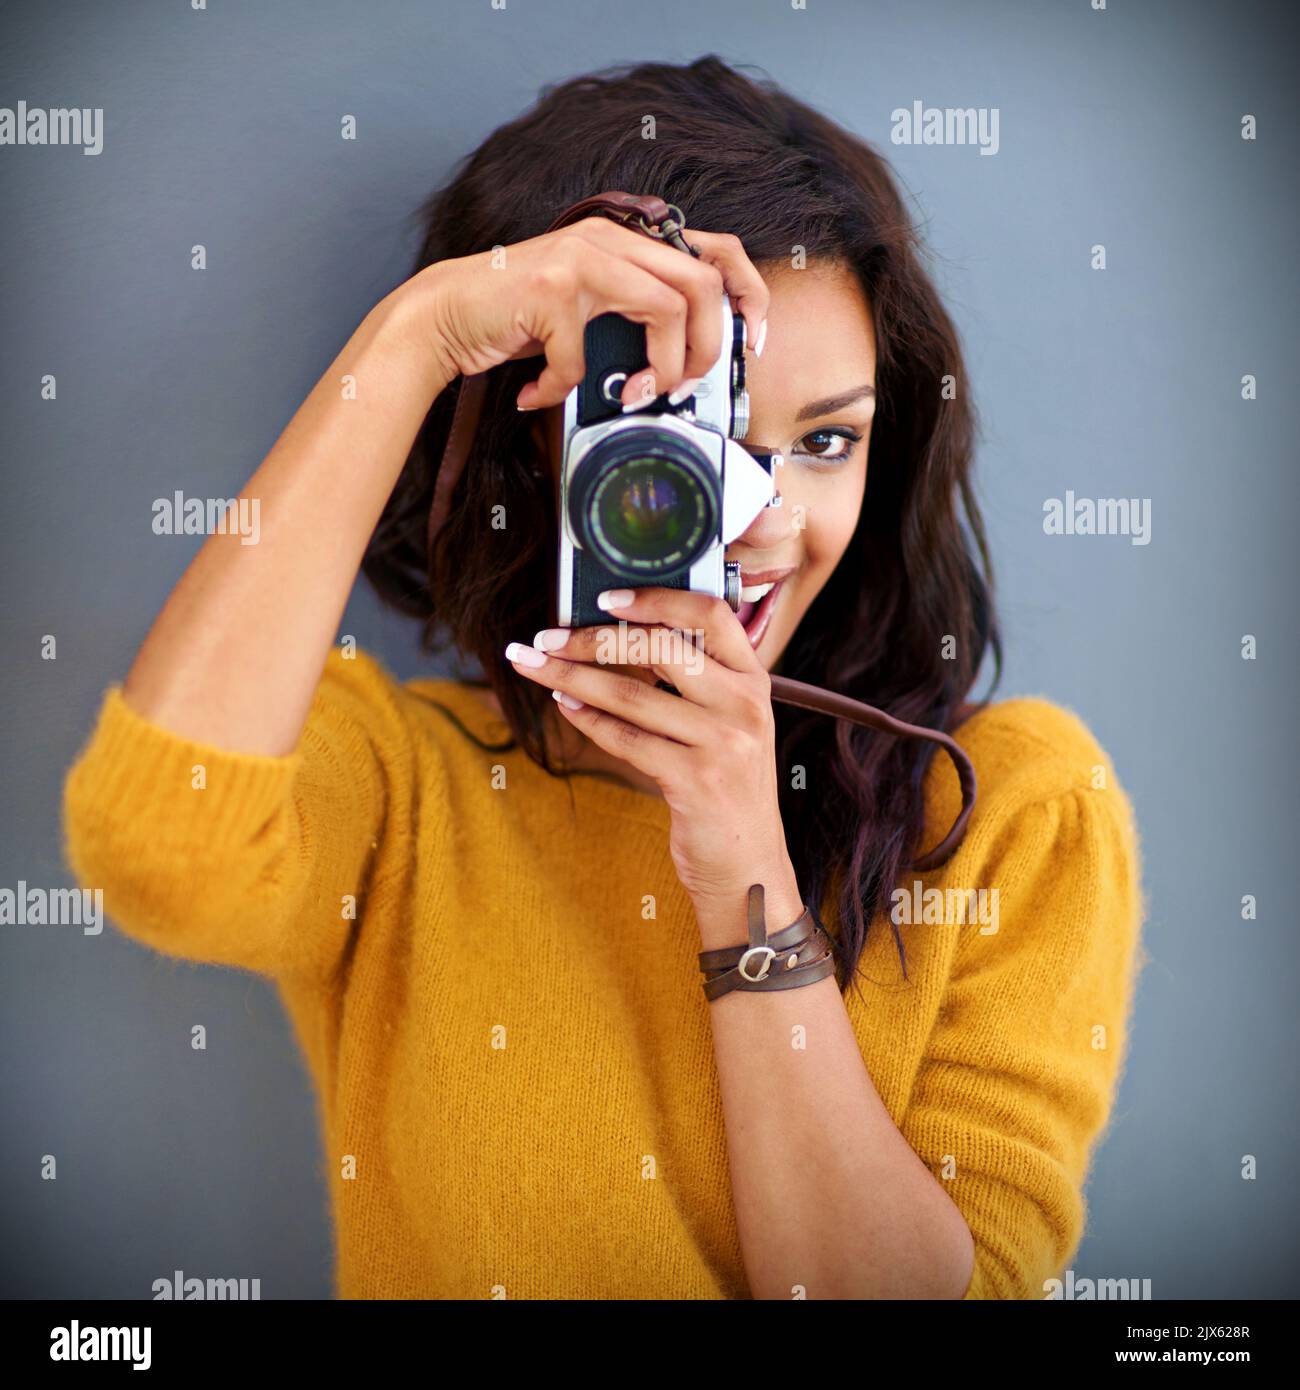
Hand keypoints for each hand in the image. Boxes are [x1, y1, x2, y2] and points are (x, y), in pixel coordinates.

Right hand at [405, 216, 769, 409]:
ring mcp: (581, 258)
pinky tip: (540, 393)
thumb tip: (687, 361)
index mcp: (627, 242)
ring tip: (632, 395)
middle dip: (707, 347)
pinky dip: (561, 388)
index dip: (747, 295)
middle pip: (703, 283)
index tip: (748, 341)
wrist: (444, 315)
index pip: (715, 251)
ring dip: (660, 368)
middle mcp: (610, 239)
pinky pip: (583, 358)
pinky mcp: (551, 289)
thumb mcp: (589, 307)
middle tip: (682, 385)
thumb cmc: (517, 319)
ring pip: (667, 309)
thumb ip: (635, 313)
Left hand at [504, 587, 804, 945]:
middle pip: (659, 647)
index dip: (655, 598)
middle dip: (591, 638)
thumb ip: (694, 681)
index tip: (604, 597)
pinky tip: (563, 706)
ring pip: (631, 693)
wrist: (747, 865)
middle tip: (546, 638)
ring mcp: (723, 743)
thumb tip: (617, 635)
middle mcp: (744, 704)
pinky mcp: (695, 781)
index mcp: (753, 680)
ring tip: (534, 666)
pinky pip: (627, 739)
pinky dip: (588, 719)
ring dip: (572, 677)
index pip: (708, 615)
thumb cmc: (726, 787)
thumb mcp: (729, 724)